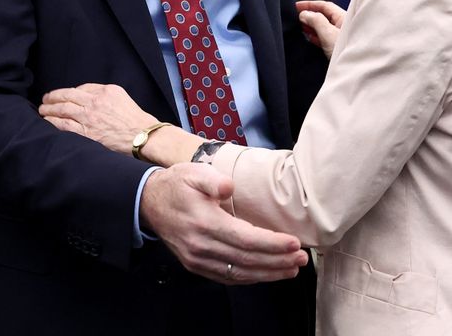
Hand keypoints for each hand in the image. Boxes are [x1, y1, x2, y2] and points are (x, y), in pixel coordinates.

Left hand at [40, 83, 156, 154]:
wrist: (143, 136)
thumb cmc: (135, 119)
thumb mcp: (121, 97)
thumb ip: (104, 94)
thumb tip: (86, 96)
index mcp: (104, 91)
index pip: (79, 88)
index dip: (66, 92)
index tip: (60, 95)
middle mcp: (95, 102)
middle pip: (66, 96)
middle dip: (52, 97)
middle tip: (45, 100)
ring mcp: (89, 118)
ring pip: (62, 110)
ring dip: (49, 109)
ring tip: (42, 110)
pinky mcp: (86, 133)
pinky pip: (63, 125)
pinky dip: (52, 122)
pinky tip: (46, 121)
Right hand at [141, 163, 307, 283]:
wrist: (149, 202)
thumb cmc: (176, 185)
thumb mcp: (193, 172)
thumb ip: (212, 180)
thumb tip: (229, 187)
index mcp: (204, 223)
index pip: (245, 239)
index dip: (272, 244)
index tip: (294, 243)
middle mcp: (201, 246)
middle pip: (247, 260)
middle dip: (277, 261)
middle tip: (302, 259)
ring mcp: (198, 259)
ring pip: (239, 273)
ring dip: (268, 273)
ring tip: (292, 269)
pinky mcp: (197, 265)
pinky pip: (227, 277)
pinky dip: (251, 278)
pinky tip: (267, 273)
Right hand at [296, 0, 344, 58]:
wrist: (355, 71)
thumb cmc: (347, 51)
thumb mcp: (328, 33)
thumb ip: (315, 21)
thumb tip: (305, 14)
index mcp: (344, 17)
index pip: (325, 6)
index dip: (310, 4)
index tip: (297, 6)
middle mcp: (343, 26)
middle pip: (323, 16)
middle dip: (309, 15)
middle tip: (296, 16)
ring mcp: (340, 37)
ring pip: (323, 27)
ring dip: (311, 26)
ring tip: (299, 26)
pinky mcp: (337, 48)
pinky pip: (324, 38)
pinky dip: (315, 36)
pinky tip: (309, 38)